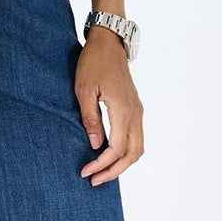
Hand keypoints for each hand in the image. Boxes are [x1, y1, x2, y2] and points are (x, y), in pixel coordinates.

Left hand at [75, 26, 144, 185]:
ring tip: (103, 171)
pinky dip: (126, 151)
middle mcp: (135, 113)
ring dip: (122, 163)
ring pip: (138, 148)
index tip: (86, 172)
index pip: (116, 149)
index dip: (101, 164)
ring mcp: (138, 110)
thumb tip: (95, 145)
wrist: (109, 41)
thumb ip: (90, 118)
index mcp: (123, 110)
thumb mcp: (84, 89)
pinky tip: (110, 153)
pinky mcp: (135, 107)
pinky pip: (136, 137)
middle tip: (94, 179)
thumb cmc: (94, 62)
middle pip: (132, 154)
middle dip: (114, 171)